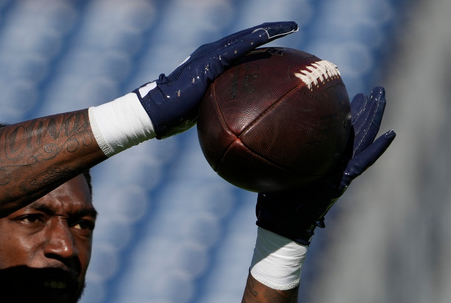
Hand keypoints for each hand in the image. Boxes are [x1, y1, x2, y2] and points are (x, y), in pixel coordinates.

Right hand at [136, 21, 297, 137]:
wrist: (158, 112)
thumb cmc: (176, 117)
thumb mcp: (205, 112)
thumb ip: (221, 111)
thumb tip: (238, 129)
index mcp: (212, 63)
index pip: (241, 49)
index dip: (260, 43)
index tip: (281, 43)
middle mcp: (212, 53)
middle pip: (247, 38)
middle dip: (271, 29)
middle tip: (293, 26)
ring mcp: (210, 55)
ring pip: (245, 37)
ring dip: (268, 30)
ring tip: (290, 26)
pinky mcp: (209, 61)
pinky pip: (236, 48)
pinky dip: (253, 39)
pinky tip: (269, 34)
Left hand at [256, 86, 394, 244]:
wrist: (281, 225)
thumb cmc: (274, 201)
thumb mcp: (274, 168)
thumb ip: (274, 151)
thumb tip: (255, 128)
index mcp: (322, 159)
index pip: (336, 132)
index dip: (344, 115)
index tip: (348, 95)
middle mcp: (334, 163)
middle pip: (355, 131)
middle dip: (366, 110)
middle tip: (376, 90)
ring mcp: (341, 172)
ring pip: (363, 140)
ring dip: (375, 118)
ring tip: (382, 95)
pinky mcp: (343, 181)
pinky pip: (364, 162)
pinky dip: (378, 149)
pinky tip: (391, 133)